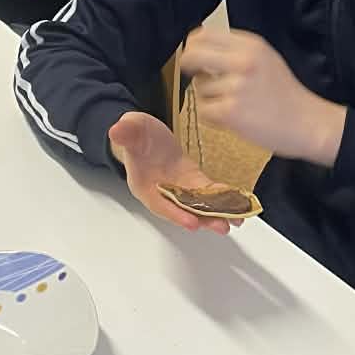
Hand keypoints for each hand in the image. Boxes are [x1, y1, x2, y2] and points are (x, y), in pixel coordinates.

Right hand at [109, 111, 243, 235]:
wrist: (146, 133)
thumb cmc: (136, 133)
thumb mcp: (131, 128)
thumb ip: (127, 133)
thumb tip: (116, 131)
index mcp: (143, 185)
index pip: (159, 203)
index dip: (175, 214)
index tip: (192, 222)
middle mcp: (162, 193)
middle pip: (182, 210)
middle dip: (203, 219)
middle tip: (222, 226)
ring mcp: (178, 189)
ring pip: (198, 206)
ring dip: (217, 214)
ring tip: (236, 219)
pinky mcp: (192, 182)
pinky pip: (208, 193)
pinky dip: (222, 199)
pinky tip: (238, 204)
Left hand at [179, 28, 345, 164]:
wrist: (308, 123)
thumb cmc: (287, 95)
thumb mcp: (266, 59)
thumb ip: (236, 52)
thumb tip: (200, 49)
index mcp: (251, 45)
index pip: (204, 35)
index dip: (193, 46)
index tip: (194, 55)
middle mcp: (243, 62)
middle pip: (193, 55)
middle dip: (188, 66)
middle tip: (195, 75)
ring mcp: (236, 87)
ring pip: (199, 88)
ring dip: (209, 99)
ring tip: (233, 105)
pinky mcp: (231, 112)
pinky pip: (205, 111)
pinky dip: (213, 118)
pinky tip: (232, 119)